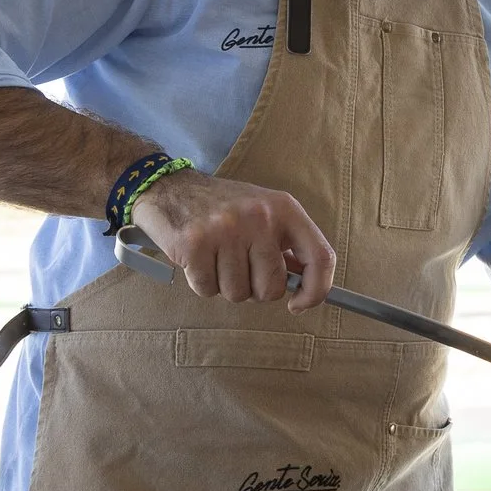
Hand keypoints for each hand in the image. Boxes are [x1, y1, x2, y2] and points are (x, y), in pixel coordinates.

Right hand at [131, 169, 335, 309]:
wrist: (169, 186)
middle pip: (271, 288)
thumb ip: (285, 245)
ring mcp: (226, 230)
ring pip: (237, 293)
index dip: (316, 290)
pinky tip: (197, 259)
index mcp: (284, 208)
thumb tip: (304, 286)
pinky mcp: (195, 244)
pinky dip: (201, 283)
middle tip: (239, 267)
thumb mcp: (263, 212)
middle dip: (254, 289)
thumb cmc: (221, 207)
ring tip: (215, 258)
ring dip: (224, 285)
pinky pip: (207, 290)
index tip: (299, 303)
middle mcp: (259, 217)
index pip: (321, 257)